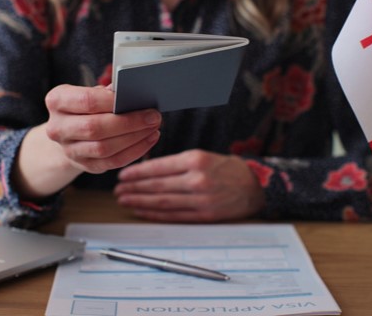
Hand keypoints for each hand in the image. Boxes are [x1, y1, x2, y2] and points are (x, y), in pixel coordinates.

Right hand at [45, 84, 161, 173]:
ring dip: (134, 138)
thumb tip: (132, 94)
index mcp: (56, 101)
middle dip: (129, 122)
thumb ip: (106, 93)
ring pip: (104, 148)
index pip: (86, 101)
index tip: (136, 99)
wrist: (69, 132)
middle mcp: (58, 127)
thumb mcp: (88, 92)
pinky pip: (112, 162)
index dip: (113, 101)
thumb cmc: (84, 107)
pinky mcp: (84, 165)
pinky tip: (148, 140)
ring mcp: (69, 150)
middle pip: (95, 128)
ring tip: (153, 127)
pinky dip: (134, 151)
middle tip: (153, 116)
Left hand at [114, 149, 264, 221]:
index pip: (159, 167)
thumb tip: (146, 170)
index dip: (138, 172)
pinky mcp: (205, 215)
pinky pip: (174, 215)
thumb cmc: (224, 168)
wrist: (253, 185)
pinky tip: (142, 211)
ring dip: (140, 202)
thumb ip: (177, 163)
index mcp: (195, 160)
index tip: (123, 175)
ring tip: (124, 200)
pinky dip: (155, 214)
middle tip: (118, 190)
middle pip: (158, 185)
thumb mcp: (202, 156)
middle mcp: (197, 179)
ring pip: (163, 201)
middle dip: (134, 188)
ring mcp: (201, 199)